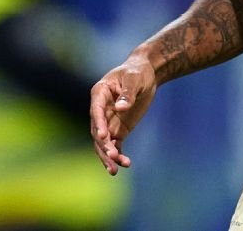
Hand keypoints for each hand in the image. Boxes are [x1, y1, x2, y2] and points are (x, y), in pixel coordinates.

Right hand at [90, 56, 156, 174]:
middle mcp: (100, 110)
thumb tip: (120, 108)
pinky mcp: (118, 129)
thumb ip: (127, 93)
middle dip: (104, 145)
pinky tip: (125, 164)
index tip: (104, 137)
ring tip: (115, 170)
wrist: (145, 74)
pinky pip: (115, 145)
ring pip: (103, 142)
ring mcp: (108, 121)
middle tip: (113, 156)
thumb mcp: (134, 78)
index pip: (96, 111)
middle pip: (97, 131)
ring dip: (108, 156)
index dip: (99, 124)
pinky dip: (118, 155)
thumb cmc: (137, 72)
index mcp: (100, 93)